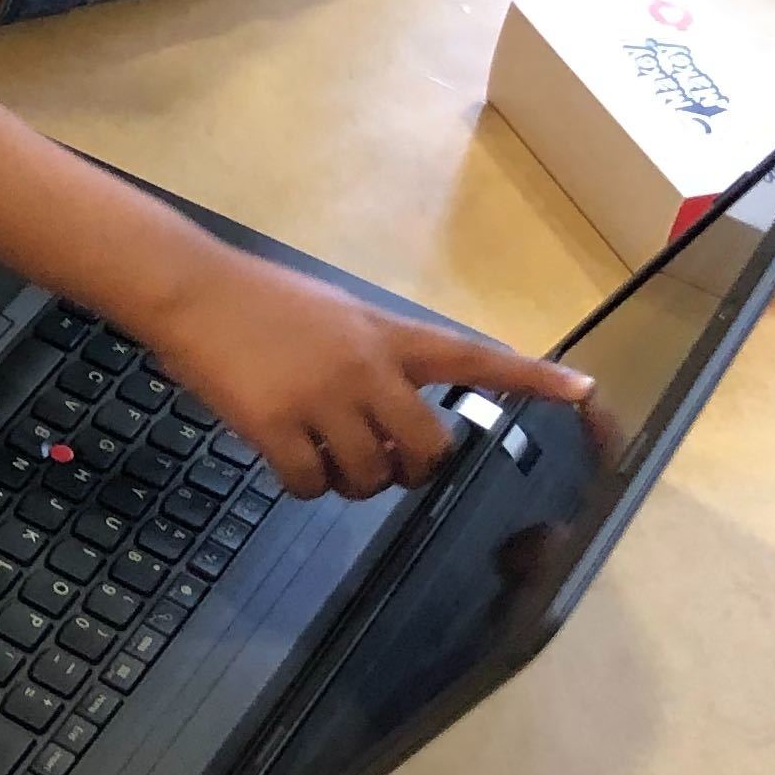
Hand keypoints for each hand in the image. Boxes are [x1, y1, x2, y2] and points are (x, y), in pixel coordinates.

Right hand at [130, 240, 596, 499]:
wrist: (189, 290)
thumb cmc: (258, 300)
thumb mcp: (335, 315)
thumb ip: (374, 358)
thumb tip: (394, 418)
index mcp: (385, 335)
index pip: (472, 359)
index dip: (530, 379)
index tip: (585, 390)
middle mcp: (365, 368)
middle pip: (428, 450)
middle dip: (410, 469)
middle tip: (381, 461)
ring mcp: (322, 398)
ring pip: (372, 477)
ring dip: (351, 480)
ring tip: (320, 452)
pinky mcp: (277, 426)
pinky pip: (312, 485)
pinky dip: (304, 484)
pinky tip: (285, 458)